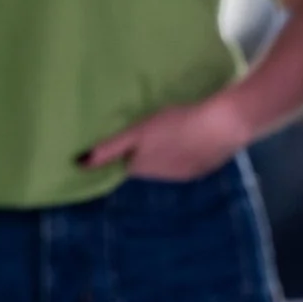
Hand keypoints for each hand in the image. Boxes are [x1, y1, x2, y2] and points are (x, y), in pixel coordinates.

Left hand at [82, 96, 251, 182]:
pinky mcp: (203, 167)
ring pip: (164, 166)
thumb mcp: (138, 132)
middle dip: (140, 155)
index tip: (117, 144)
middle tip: (142, 135)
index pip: (124, 165)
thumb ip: (110, 148)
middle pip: (143, 167)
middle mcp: (163, 177)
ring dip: (161, 154)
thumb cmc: (176, 124)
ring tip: (164, 135)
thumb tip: (80, 163)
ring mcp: (185, 174)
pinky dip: (181, 153)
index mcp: (145, 167)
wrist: (222, 126)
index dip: (119, 154)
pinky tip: (186, 139)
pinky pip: (185, 162)